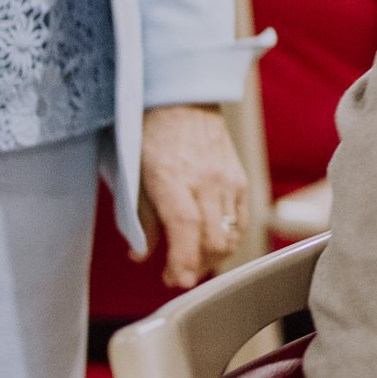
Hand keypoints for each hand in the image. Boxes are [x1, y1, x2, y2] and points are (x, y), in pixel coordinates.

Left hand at [140, 104, 250, 288]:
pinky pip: (242, 219)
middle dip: (197, 266)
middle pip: (214, 238)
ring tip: (194, 261)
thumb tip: (142, 254)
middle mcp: (206, 179)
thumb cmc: (151, 132)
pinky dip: (229, 236)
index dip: (183, 259)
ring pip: (232, 233)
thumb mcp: (134, 174)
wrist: (184, 97)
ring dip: (213, 255)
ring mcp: (228, 178)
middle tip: (176, 275)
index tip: (176, 280)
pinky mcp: (240, 178)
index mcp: (172, 177)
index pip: (186, 227)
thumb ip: (140, 218)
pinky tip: (213, 240)